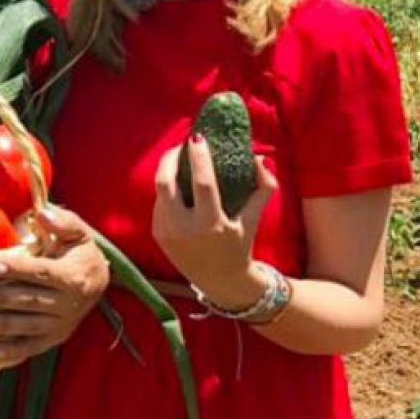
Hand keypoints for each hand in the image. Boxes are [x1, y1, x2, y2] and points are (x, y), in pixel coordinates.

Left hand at [0, 205, 109, 361]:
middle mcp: (69, 303)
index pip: (41, 272)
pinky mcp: (55, 336)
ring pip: (29, 325)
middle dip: (2, 299)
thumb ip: (61, 221)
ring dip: (4, 325)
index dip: (17, 269)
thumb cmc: (80, 251)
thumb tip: (42, 213)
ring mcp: (62, 323)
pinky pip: (34, 346)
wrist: (99, 281)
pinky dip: (14, 351)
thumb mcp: (77, 231)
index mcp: (72, 276)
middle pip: (31, 301)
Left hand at [152, 135, 278, 304]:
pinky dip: (168, 190)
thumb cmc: (240, 246)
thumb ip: (262, 188)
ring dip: (169, 171)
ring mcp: (166, 231)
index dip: (198, 157)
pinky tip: (178, 182)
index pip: (201, 183)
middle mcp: (183, 229)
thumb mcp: (253, 219)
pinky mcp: (157, 233)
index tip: (198, 137)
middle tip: (184, 145)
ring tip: (182, 159)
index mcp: (211, 225)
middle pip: (166, 182)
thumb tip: (259, 157)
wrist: (220, 281)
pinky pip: (159, 202)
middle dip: (171, 158)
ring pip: (161, 190)